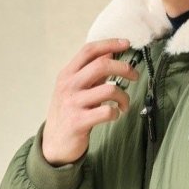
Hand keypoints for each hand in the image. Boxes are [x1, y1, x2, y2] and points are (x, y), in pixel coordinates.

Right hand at [42, 38, 140, 164]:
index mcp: (67, 74)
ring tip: (124, 105)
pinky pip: (107, 112)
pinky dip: (116, 113)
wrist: (54, 144)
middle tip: (134, 76)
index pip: (89, 51)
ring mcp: (73, 103)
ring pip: (109, 89)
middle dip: (124, 68)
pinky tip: (115, 115)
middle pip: (102, 65)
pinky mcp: (79, 122)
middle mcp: (69, 86)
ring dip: (124, 97)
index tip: (126, 44)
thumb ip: (90, 74)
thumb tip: (110, 56)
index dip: (109, 44)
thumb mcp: (74, 90)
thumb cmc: (67, 115)